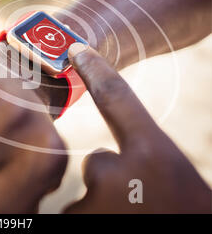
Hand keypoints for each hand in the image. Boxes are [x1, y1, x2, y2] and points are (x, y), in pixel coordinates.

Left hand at [64, 43, 211, 212]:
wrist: (193, 233)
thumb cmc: (188, 208)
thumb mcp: (170, 175)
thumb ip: (134, 157)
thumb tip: (93, 155)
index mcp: (153, 153)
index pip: (116, 98)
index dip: (96, 70)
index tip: (77, 49)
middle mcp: (118, 173)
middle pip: (97, 165)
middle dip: (112, 181)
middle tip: (142, 204)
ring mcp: (93, 205)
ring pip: (84, 197)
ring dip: (101, 209)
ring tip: (132, 217)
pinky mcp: (76, 223)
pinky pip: (70, 217)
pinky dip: (89, 220)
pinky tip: (121, 218)